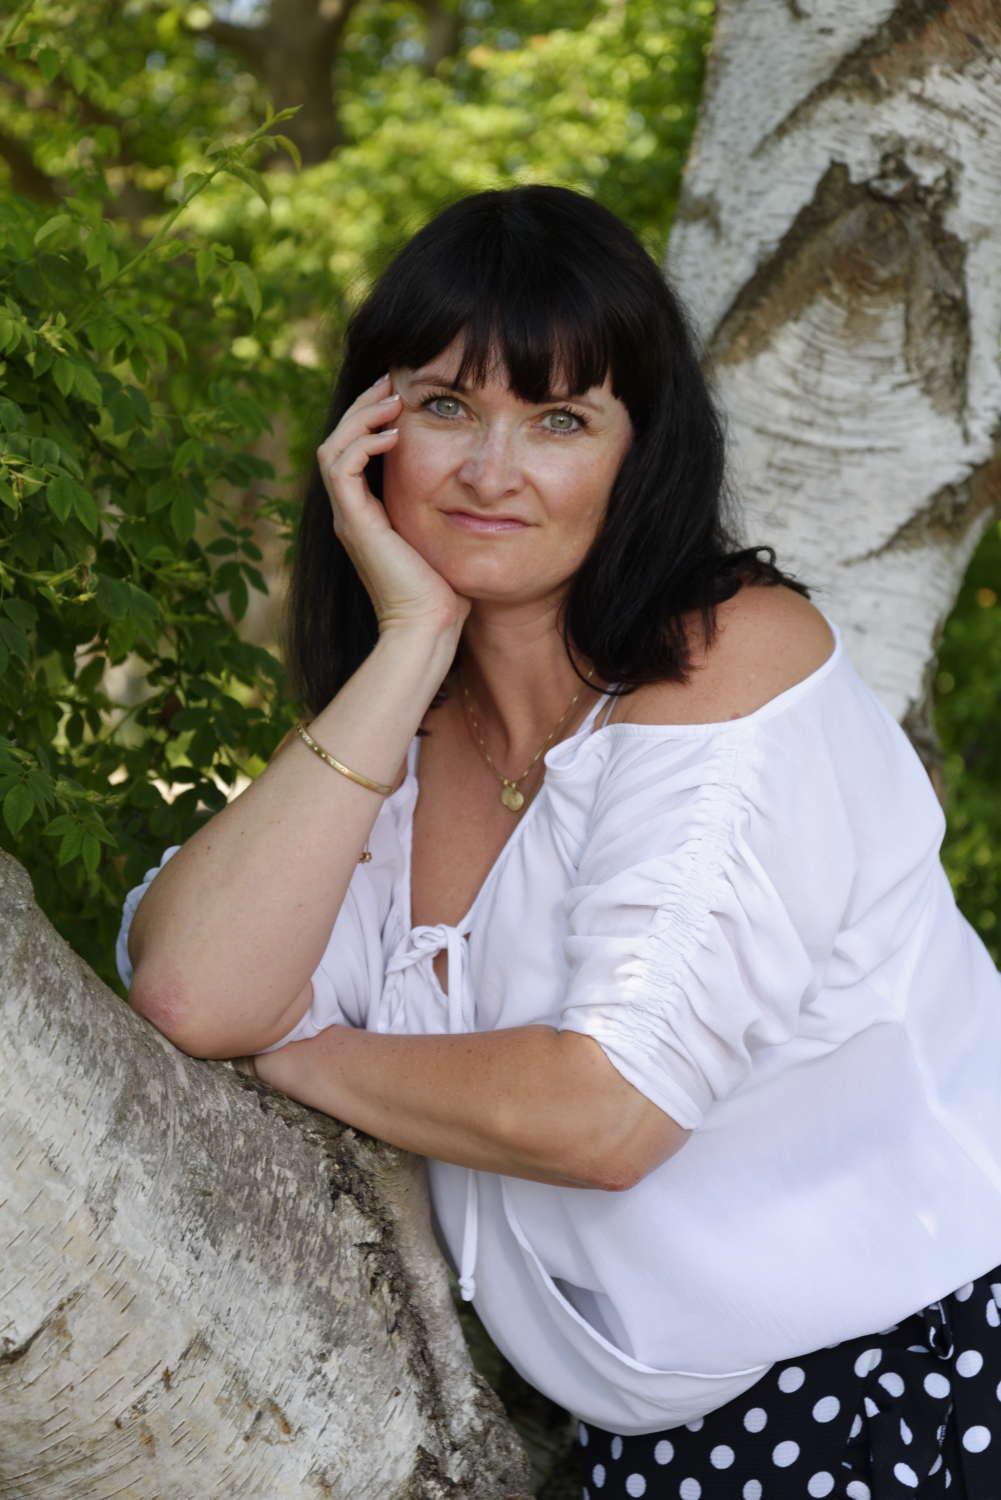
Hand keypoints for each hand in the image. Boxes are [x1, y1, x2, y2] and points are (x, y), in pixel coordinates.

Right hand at [318, 374, 469, 642]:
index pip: (355, 451)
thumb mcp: (448, 537)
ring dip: (360, 417)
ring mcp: (349, 518)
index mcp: (368, 515)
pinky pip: (341, 468)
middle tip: (390, 381)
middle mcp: (352, 513)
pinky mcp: (355, 524)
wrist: (428, 629)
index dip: (372, 419)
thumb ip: (448, 510)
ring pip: (333, 447)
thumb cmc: (447, 593)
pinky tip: (393, 434)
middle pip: (338, 441)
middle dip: (363, 407)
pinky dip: (363, 444)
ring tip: (391, 398)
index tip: (401, 395)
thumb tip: (476, 487)